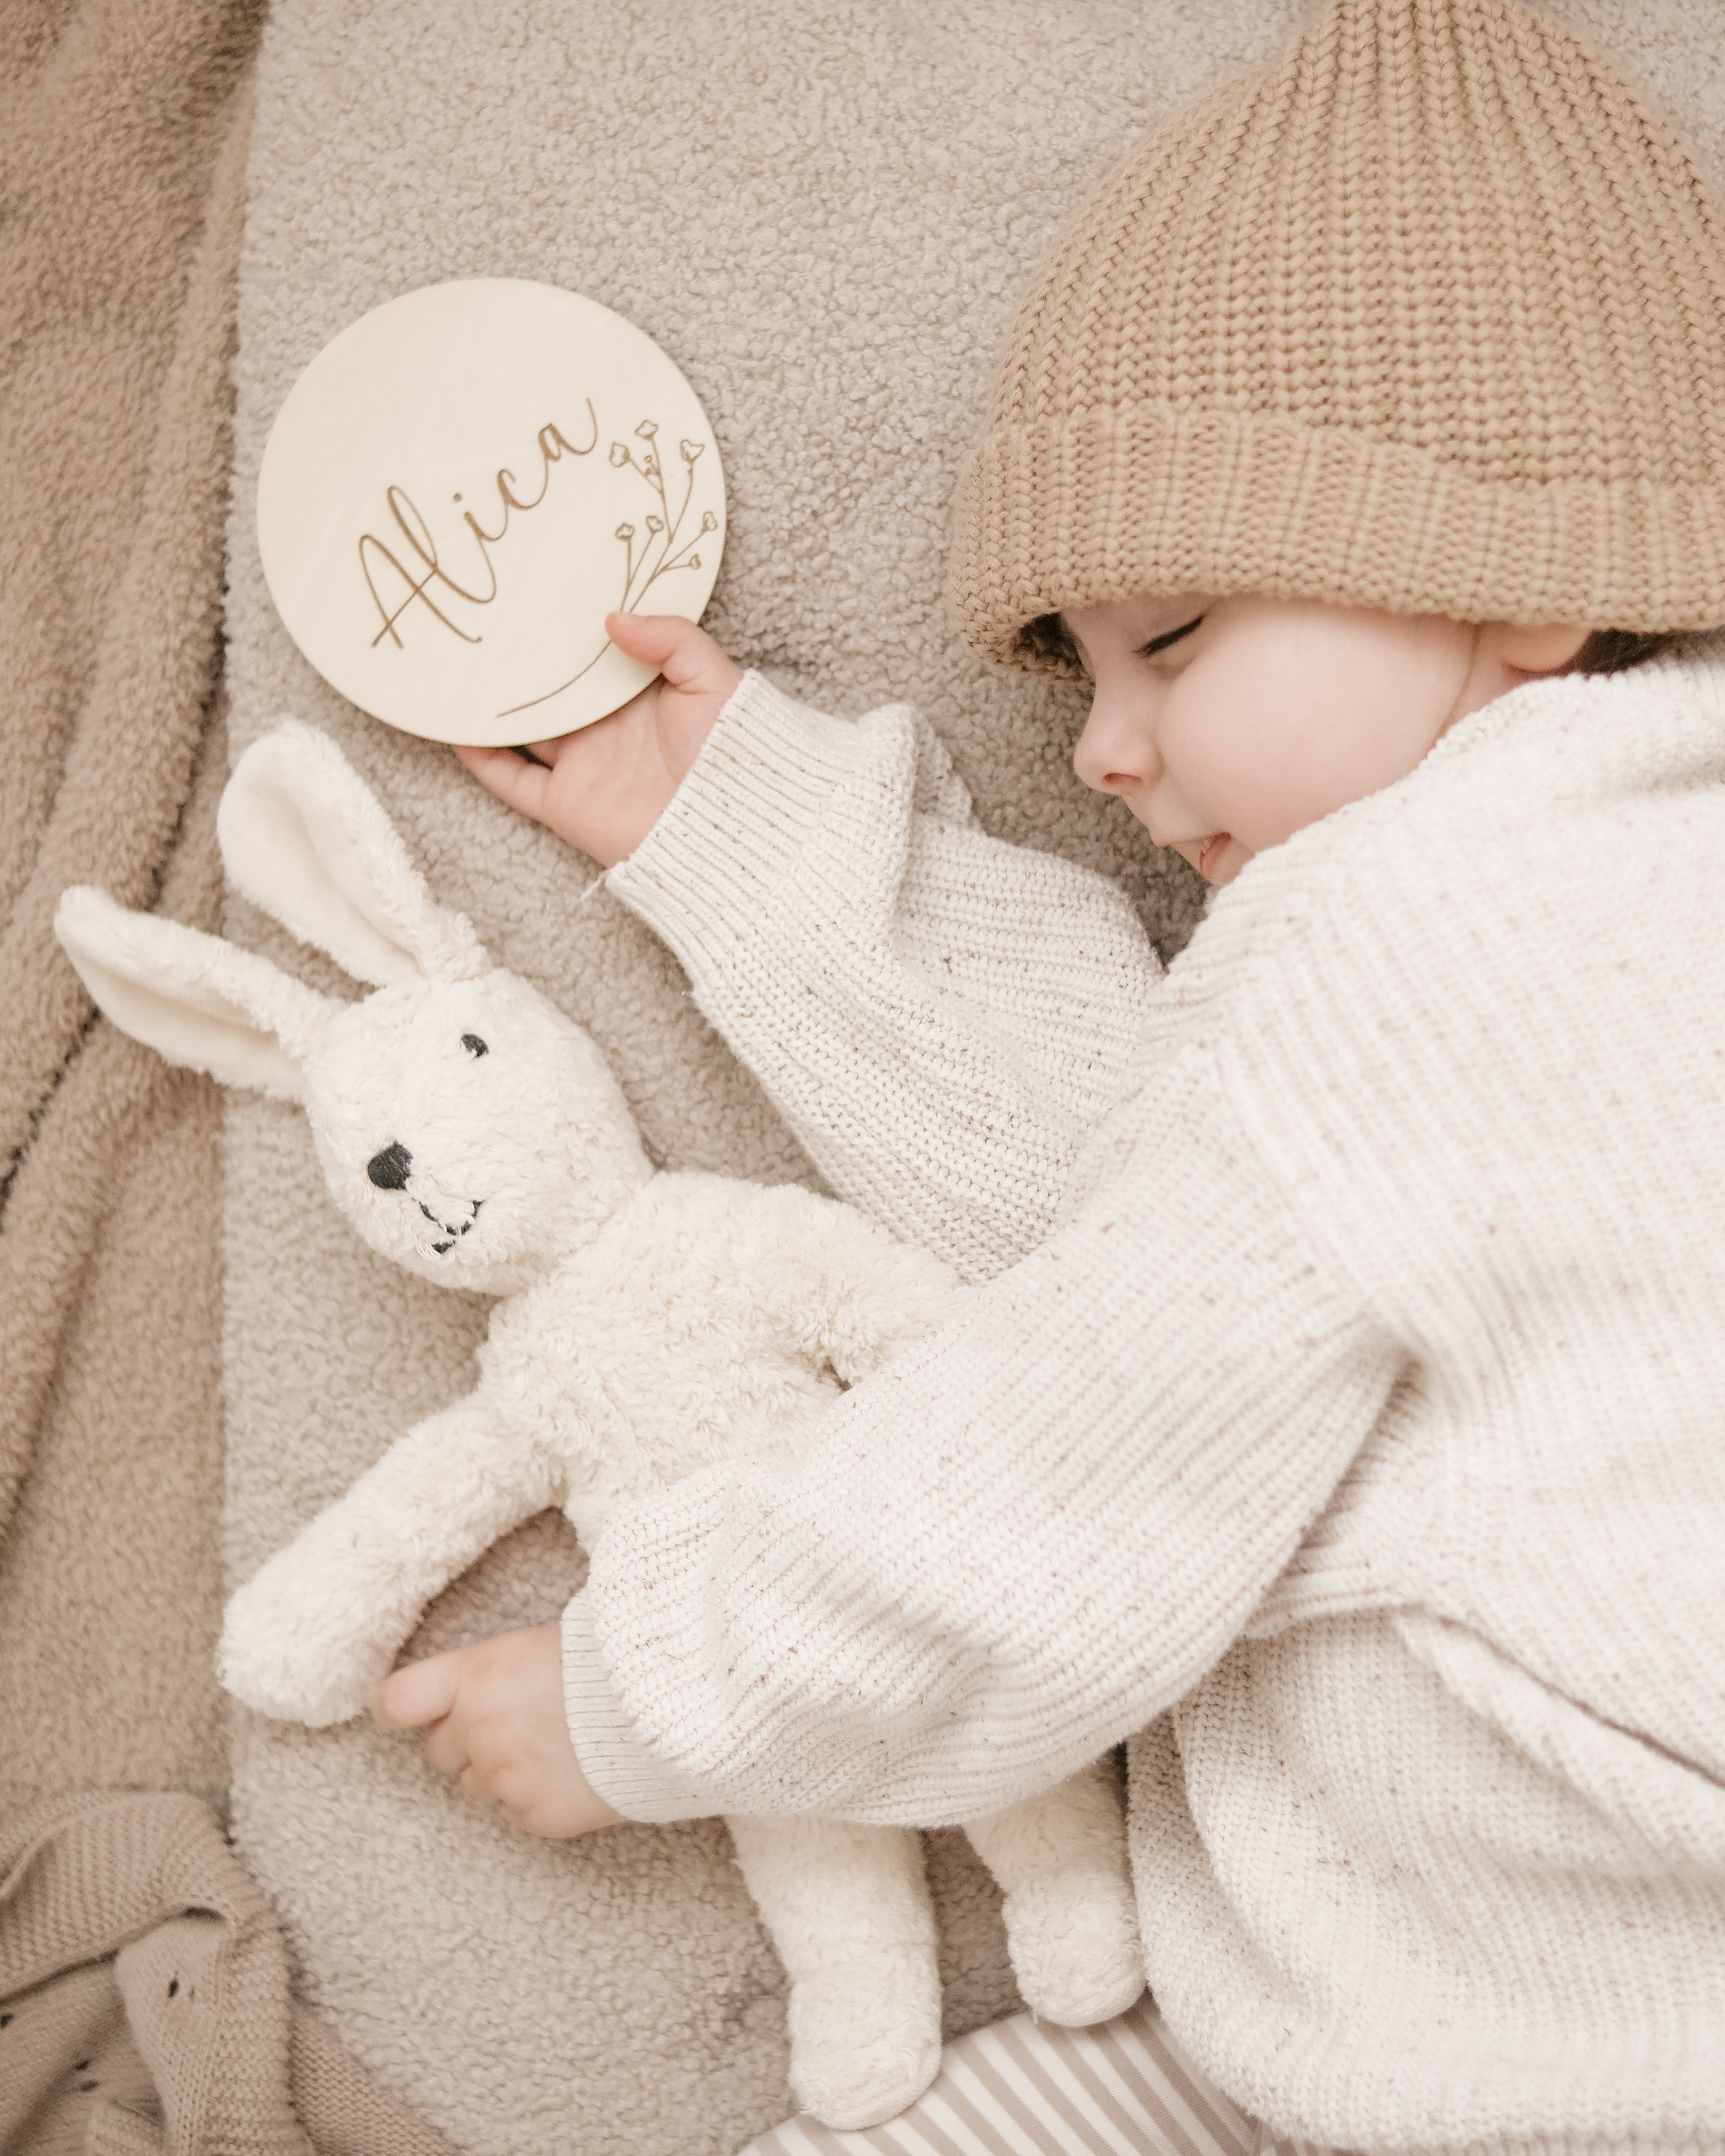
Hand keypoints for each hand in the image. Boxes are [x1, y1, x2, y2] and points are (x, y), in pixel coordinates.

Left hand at [371, 1623, 623, 1837]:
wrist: (664, 1705)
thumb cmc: (607, 1660)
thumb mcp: (539, 1643)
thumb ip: (493, 1674)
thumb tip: (475, 1689)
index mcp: (476, 1677)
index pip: (398, 1700)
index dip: (391, 1707)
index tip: (390, 1712)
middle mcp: (478, 1730)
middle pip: (439, 1752)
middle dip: (466, 1740)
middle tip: (513, 1722)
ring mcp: (505, 1778)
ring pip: (477, 1786)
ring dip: (501, 1770)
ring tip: (553, 1745)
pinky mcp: (534, 1815)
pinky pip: (515, 1812)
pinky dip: (535, 1797)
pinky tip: (571, 1771)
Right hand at [454, 611, 743, 865]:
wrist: (730, 828)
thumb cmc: (733, 751)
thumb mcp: (713, 680)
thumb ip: (671, 639)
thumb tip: (611, 617)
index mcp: (638, 693)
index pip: (592, 654)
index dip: (566, 628)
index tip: (536, 590)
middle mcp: (604, 726)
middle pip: (549, 689)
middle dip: (519, 662)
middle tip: (484, 618)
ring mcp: (581, 765)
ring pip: (522, 729)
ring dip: (490, 706)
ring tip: (454, 668)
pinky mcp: (565, 803)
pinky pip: (512, 780)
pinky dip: (482, 758)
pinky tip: (455, 729)